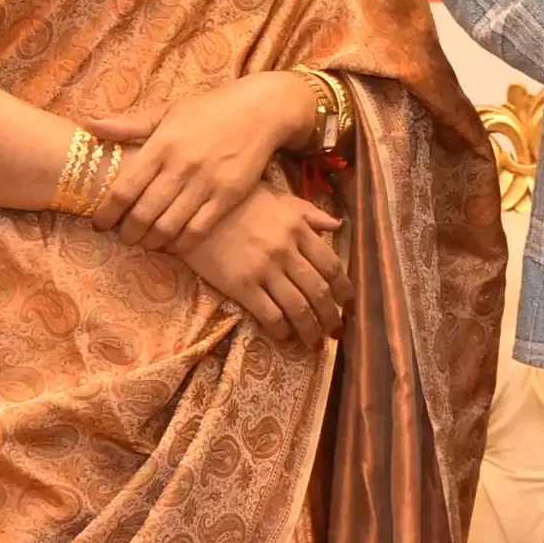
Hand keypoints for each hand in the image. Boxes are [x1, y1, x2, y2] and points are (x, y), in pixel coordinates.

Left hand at [85, 72, 314, 250]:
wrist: (261, 110)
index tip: (99, 224)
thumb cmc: (209, 109)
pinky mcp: (229, 196)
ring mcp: (206, 183)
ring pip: (168, 227)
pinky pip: (198, 230)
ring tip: (146, 242)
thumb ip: (127, 125)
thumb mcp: (167, 111)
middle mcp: (181, 166)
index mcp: (161, 145)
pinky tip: (173, 243)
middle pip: (143, 214)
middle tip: (122, 237)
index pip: (123, 189)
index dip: (105, 214)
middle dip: (126, 233)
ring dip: (151, 242)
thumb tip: (87, 126)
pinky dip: (180, 244)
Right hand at [177, 183, 350, 349]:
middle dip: (331, 317)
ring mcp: (264, 269)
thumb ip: (309, 214)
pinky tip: (284, 336)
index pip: (331, 266)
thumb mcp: (279, 199)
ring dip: (310, 330)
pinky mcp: (241, 285)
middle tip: (336, 333)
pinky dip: (281, 330)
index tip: (348, 306)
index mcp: (299, 229)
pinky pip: (269, 314)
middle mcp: (286, 250)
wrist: (195, 209)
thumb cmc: (239, 202)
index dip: (344, 290)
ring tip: (314, 343)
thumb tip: (337, 226)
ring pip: (298, 307)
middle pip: (318, 291)